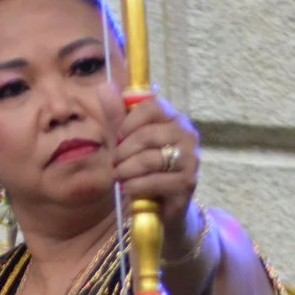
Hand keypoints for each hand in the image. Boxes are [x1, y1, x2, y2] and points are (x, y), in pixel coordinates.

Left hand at [109, 90, 199, 226]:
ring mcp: (190, 159)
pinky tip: (127, 189)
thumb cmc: (143, 171)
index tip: (117, 138)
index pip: (152, 105)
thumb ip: (117, 116)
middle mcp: (187, 135)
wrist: (162, 209)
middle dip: (123, 151)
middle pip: (148, 133)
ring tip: (118, 177)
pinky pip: (154, 180)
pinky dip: (135, 186)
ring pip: (150, 158)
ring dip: (126, 170)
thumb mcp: (126, 142)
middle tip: (113, 163)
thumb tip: (104, 85)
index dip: (129, 121)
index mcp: (173, 119)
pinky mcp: (187, 183)